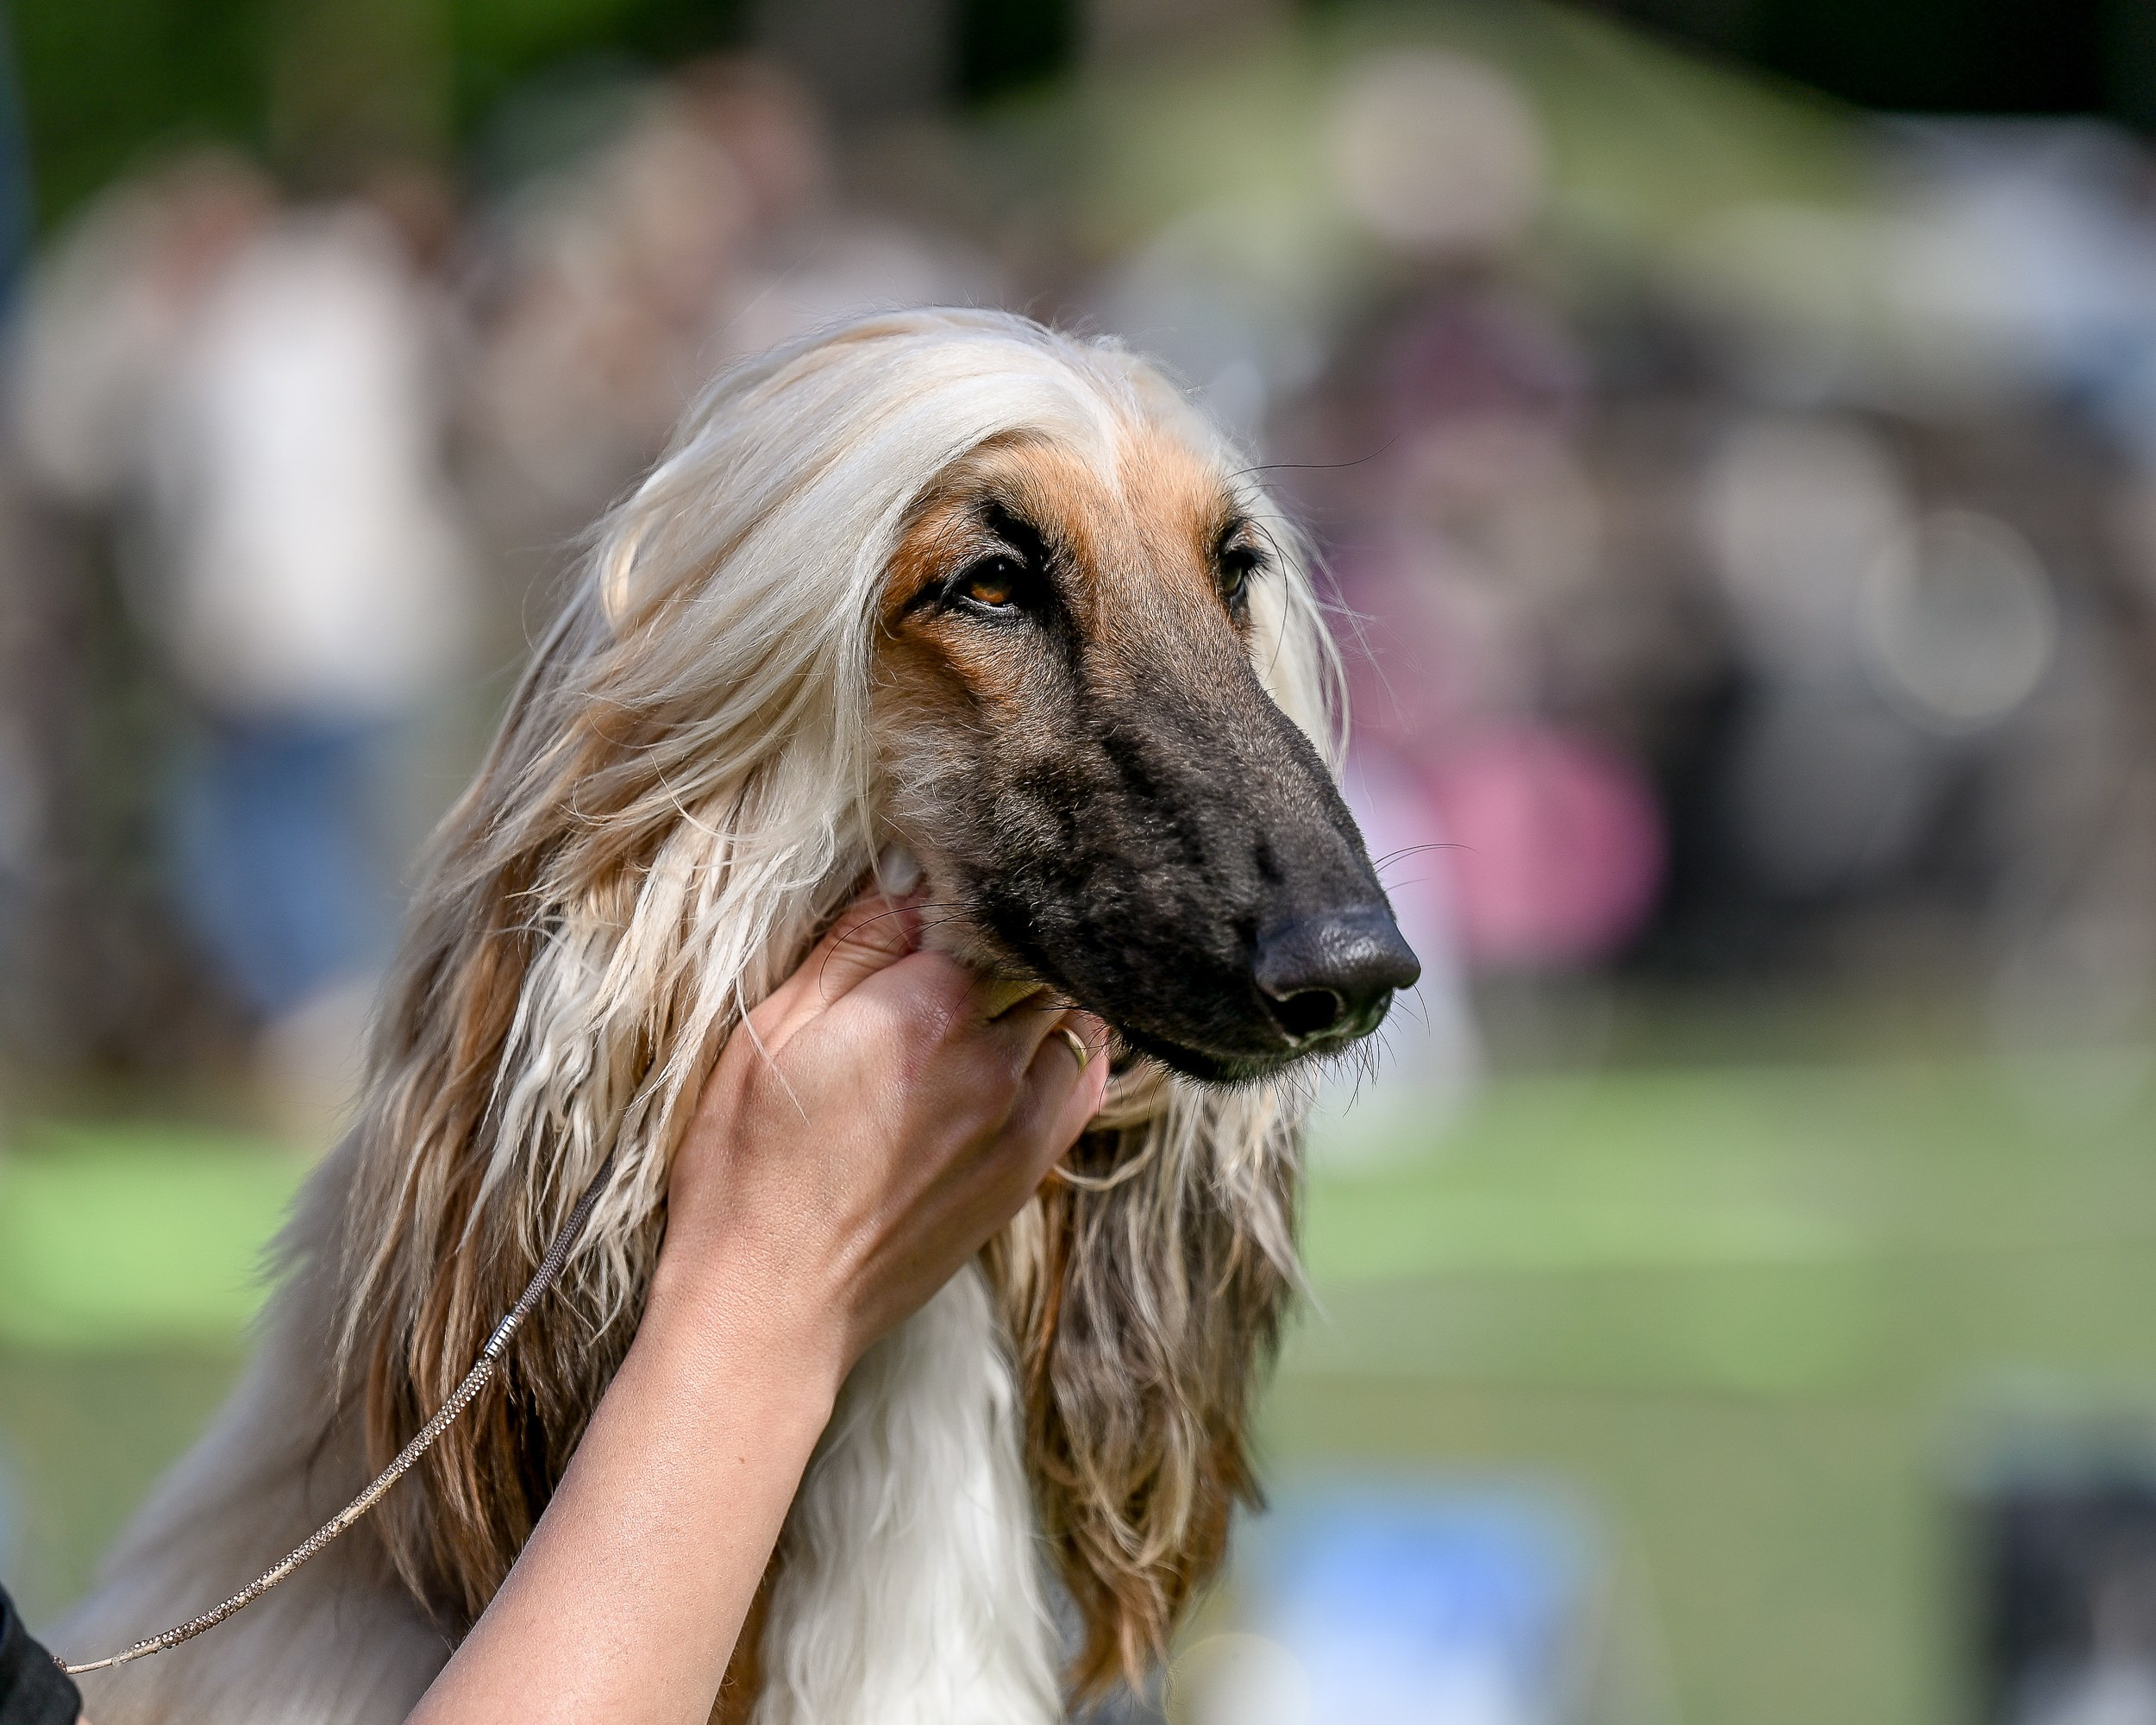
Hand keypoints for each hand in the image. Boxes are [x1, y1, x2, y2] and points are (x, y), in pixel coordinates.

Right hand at [651, 885, 1108, 1384]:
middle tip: (961, 932)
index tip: (930, 887)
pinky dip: (1071, 1046)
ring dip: (1039, 988)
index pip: (978, 906)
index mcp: (925, 1011)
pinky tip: (1034, 1038)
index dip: (955, 888)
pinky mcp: (1028, 1170)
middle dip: (1003, 933)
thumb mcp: (770, 1033)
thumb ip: (852, 947)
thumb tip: (910, 876)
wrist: (770, 1306)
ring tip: (993, 984)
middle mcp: (991, 1060)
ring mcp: (1021, 1120)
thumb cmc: (747, 1166)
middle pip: (1035, 954)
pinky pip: (1085, 1081)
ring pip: (1068, 1011)